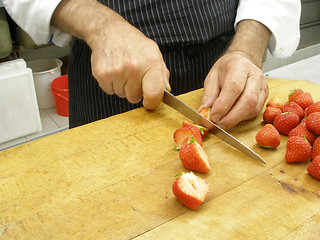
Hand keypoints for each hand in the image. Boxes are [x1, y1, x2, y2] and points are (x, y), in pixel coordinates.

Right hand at [52, 0, 169, 109]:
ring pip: (121, 95)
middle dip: (134, 90)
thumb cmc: (134, 44)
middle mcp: (133, 67)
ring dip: (122, 87)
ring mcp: (116, 71)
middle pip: (134, 98)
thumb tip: (166, 91)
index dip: (152, 102)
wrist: (110, 31)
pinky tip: (113, 71)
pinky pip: (109, 91)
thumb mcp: (154, 53)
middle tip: (132, 75)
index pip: (154, 93)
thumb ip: (162, 74)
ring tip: (122, 70)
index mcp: (150, 62)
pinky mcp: (102, 74)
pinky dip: (111, 84)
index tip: (149, 102)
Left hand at [199, 51, 268, 129]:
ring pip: (253, 109)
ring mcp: (263, 87)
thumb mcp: (212, 78)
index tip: (213, 117)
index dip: (223, 105)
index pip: (234, 87)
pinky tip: (232, 117)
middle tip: (218, 126)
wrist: (241, 62)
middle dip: (232, 117)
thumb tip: (204, 113)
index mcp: (239, 66)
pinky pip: (255, 112)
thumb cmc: (226, 70)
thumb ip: (208, 95)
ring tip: (222, 123)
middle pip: (248, 100)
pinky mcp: (265, 97)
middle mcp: (255, 76)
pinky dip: (242, 118)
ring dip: (236, 120)